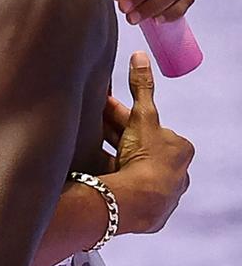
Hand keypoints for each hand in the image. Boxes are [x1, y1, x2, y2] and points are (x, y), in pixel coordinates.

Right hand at [102, 52, 194, 234]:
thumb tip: (139, 55)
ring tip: (85, 145)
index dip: (121, 115)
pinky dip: (109, 177)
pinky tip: (92, 171)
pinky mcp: (146, 210)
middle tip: (89, 122)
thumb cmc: (146, 157)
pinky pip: (124, 187)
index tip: (100, 108)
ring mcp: (161, 192)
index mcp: (178, 148)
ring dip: (109, 155)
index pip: (147, 126)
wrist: (139, 202)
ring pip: (130, 166)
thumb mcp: (142, 116)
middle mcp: (175, 171)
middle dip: (115, 134)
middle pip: (138, 146)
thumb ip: (141, 87)